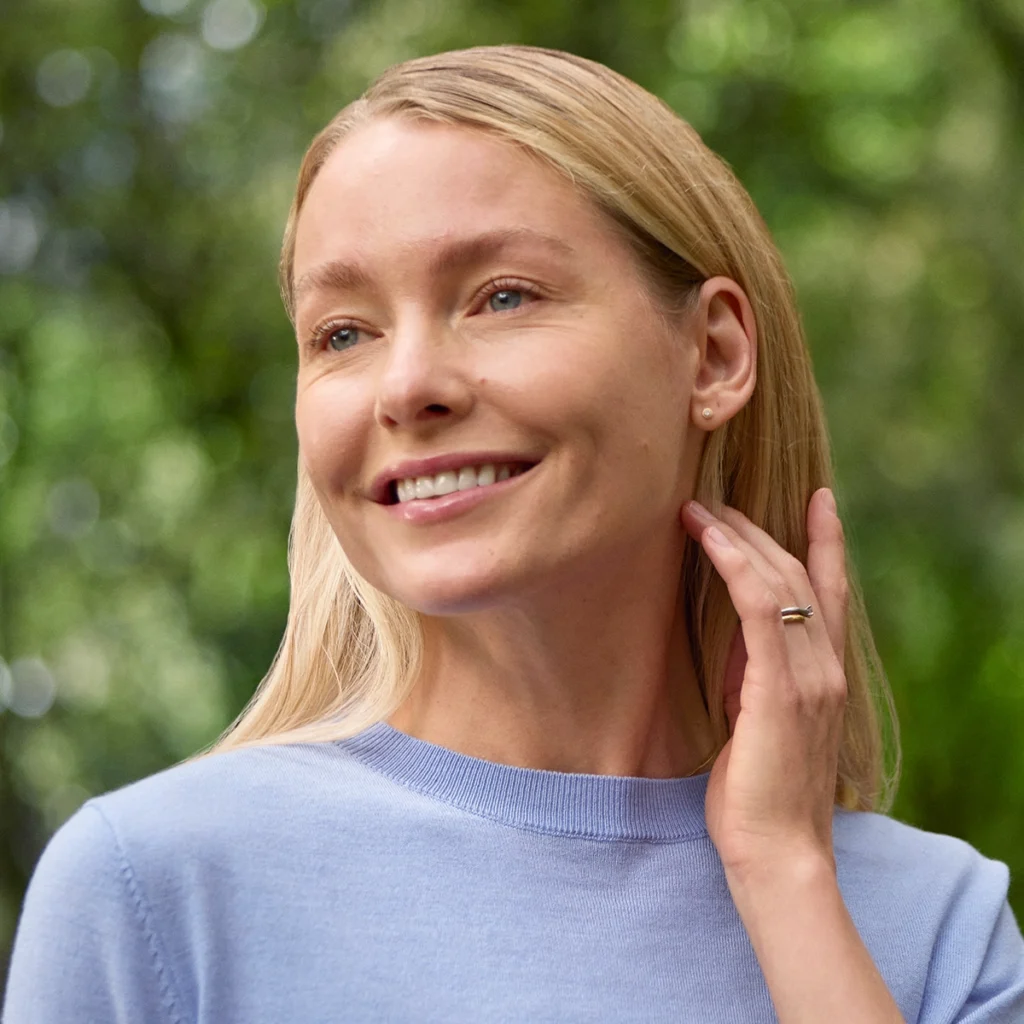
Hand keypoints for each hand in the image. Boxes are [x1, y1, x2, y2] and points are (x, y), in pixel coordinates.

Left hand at [680, 488, 847, 878]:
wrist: (778, 854)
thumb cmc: (760, 794)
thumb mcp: (759, 718)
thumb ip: (756, 672)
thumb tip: (736, 632)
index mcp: (826, 674)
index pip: (833, 590)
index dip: (828, 541)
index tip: (819, 498)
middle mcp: (827, 667)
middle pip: (798, 573)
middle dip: (756, 529)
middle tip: (715, 498)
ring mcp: (810, 675)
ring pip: (778, 580)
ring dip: (736, 536)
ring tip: (698, 507)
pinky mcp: (780, 687)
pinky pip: (758, 606)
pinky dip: (734, 564)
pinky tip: (707, 538)